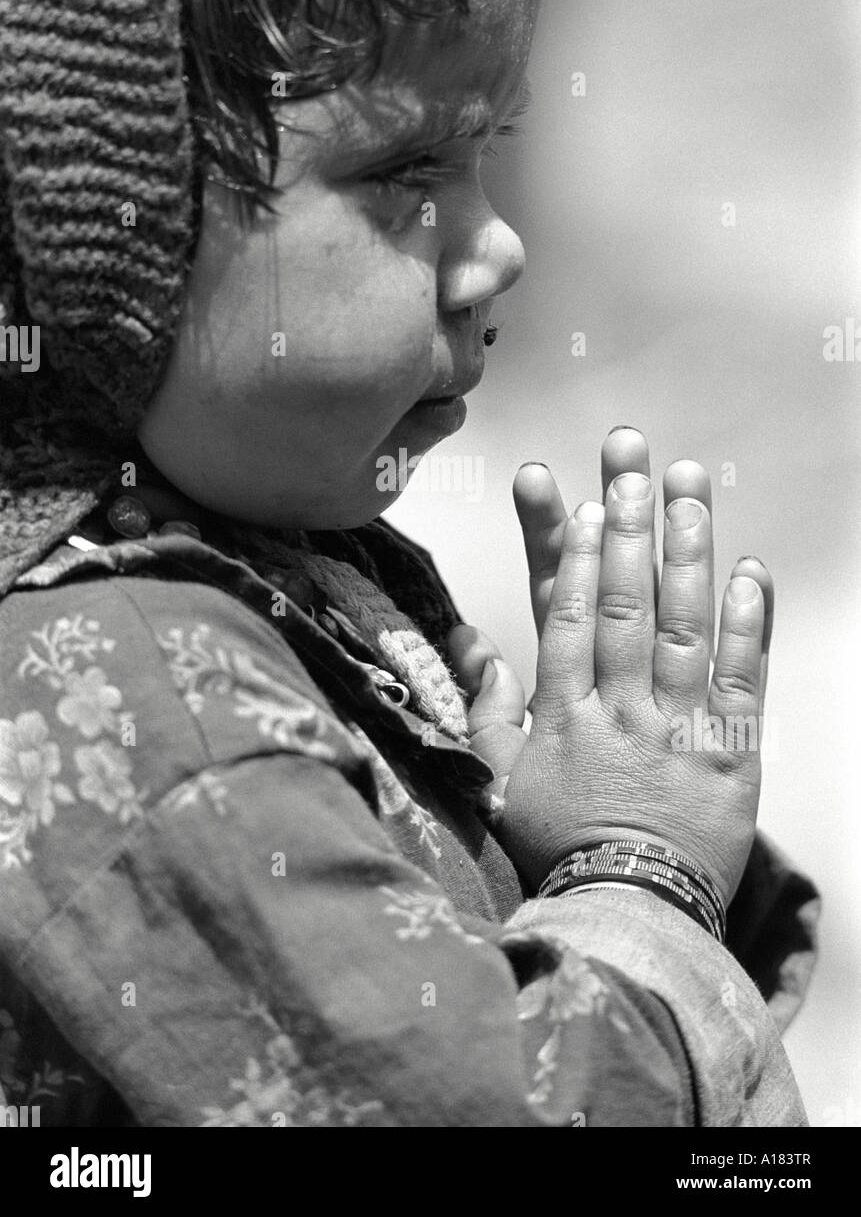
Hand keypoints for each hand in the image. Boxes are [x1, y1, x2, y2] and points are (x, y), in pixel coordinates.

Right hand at [458, 430, 773, 907]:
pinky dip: (748, 623)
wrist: (631, 916)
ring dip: (686, 549)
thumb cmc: (560, 847)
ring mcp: (680, 725)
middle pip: (627, 602)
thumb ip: (484, 709)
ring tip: (689, 485)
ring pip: (684, 624)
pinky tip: (751, 569)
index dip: (576, 552)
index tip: (582, 497)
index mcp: (564, 712)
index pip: (569, 616)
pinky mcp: (730, 749)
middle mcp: (622, 708)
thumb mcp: (497, 783)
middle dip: (628, 524)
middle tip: (631, 459)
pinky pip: (741, 677)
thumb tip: (472, 640)